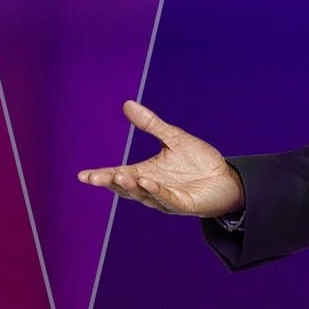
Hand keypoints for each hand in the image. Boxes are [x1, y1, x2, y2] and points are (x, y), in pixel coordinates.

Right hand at [77, 100, 244, 217]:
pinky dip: (157, 191)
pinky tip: (147, 182)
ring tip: (119, 175)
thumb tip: (127, 104)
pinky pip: (168, 198)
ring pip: (145, 195)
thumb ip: (150, 124)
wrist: (226, 178)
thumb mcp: (172, 138)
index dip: (102, 176)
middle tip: (97, 177)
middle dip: (112, 182)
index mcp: (146, 174)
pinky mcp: (184, 204)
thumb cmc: (198, 162)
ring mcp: (167, 199)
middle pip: (127, 188)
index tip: (83, 175)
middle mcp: (152, 189)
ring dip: (132, 186)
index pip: (119, 175)